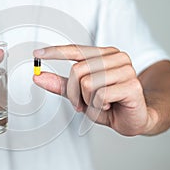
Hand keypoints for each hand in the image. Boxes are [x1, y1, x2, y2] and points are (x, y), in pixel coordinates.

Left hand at [33, 44, 155, 135]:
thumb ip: (61, 84)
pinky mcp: (132, 85)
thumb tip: (38, 76)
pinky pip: (100, 96)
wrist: (133, 119)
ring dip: (87, 101)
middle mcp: (116, 57)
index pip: (75, 49)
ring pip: (87, 83)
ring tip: (99, 104)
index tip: (36, 53)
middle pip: (77, 70)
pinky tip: (110, 105)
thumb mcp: (80, 94)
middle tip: (83, 103)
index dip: (54, 51)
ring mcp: (126, 69)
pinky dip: (98, 106)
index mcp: (104, 55)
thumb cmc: (108, 103)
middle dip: (74, 93)